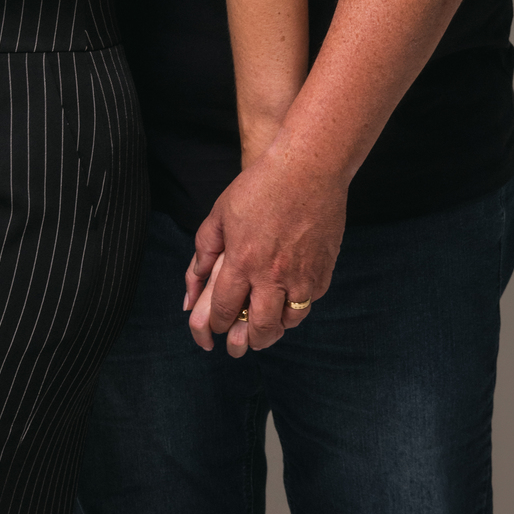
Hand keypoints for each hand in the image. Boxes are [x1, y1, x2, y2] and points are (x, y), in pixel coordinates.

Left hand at [183, 141, 345, 354]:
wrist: (309, 168)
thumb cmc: (260, 186)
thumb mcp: (220, 214)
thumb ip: (203, 253)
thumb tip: (190, 293)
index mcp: (242, 260)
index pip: (225, 311)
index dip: (217, 326)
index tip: (215, 330)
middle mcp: (272, 274)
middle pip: (259, 328)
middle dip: (246, 342)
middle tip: (240, 346)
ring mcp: (302, 275)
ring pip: (287, 323)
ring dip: (273, 331)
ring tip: (264, 330)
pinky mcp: (323, 271)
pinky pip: (309, 303)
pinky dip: (297, 309)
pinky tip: (287, 303)